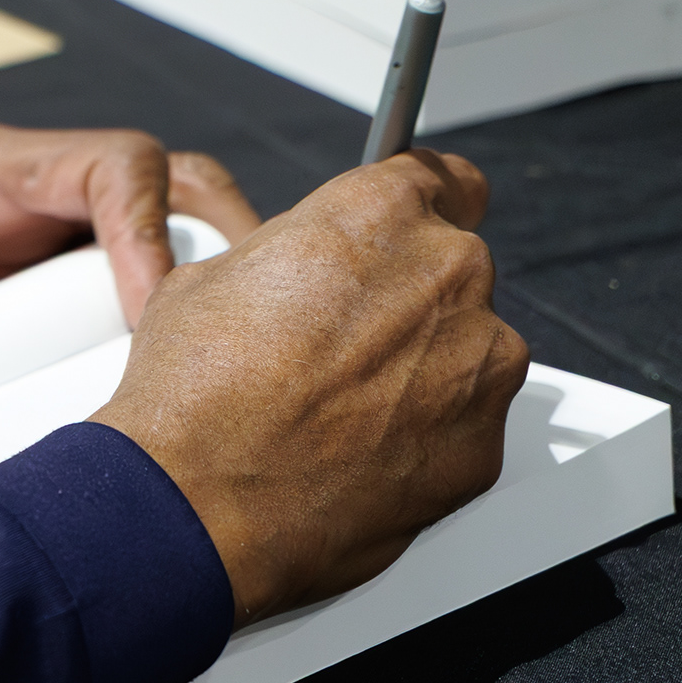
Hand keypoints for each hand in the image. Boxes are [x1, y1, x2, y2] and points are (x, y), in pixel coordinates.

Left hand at [0, 38, 260, 375]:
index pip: (114, 166)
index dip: (152, 232)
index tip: (148, 310)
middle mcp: (12, 195)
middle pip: (158, 202)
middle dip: (211, 259)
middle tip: (233, 349)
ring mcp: (4, 237)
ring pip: (127, 255)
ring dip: (170, 304)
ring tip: (194, 391)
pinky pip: (68, 299)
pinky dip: (106, 339)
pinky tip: (114, 400)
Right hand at [94, 150, 526, 624]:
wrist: (198, 505)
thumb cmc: (195, 394)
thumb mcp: (214, 275)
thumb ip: (292, 254)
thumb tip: (303, 267)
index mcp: (380, 213)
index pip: (445, 177)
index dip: (420, 205)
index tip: (411, 230)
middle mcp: (447, 275)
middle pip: (453, 269)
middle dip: (407, 298)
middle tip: (339, 341)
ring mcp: (478, 363)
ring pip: (468, 349)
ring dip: (423, 368)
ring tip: (342, 407)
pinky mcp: (486, 445)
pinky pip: (468, 424)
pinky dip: (428, 434)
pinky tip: (360, 450)